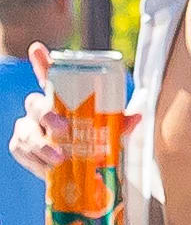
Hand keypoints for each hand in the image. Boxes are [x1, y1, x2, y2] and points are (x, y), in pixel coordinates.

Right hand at [11, 43, 139, 181]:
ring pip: (26, 130)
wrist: (83, 174)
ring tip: (59, 159)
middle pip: (35, 104)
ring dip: (41, 144)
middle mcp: (41, 110)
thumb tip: (135, 116)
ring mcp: (29, 128)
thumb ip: (119, 125)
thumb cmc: (95, 145)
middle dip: (48, 115)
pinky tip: (49, 168)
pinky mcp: (21, 148)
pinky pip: (21, 150)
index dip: (42, 63)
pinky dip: (36, 161)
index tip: (38, 49)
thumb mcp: (110, 135)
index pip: (49, 78)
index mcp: (61, 101)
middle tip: (64, 128)